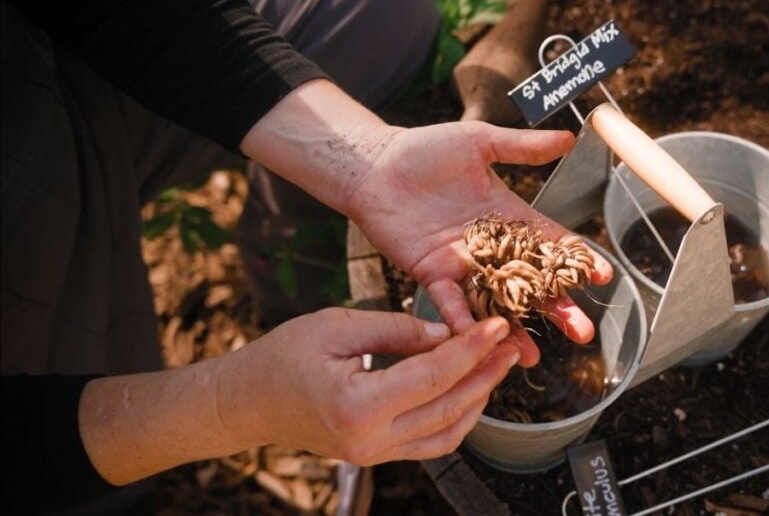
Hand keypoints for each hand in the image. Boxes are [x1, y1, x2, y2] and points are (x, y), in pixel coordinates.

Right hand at [218, 308, 518, 464]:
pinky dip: (457, 417)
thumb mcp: (336, 326)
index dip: (471, 349)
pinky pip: (431, 442)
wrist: (246, 402)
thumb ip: (396, 329)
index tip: (497, 325)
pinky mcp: (377, 454)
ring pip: (447, 432)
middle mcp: (371, 439)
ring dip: (478, 397)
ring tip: (497, 364)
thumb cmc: (282, 357)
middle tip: (511, 342)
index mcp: (358, 405)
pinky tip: (470, 389)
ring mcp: (374, 454)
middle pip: (449, 407)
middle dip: (486, 373)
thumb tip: (446, 333)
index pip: (434, 376)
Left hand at [239, 81, 613, 365]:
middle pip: (531, 284)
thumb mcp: (480, 142)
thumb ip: (523, 147)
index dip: (577, 260)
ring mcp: (461, 265)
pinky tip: (481, 340)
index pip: (551, 243)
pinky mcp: (431, 274)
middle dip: (557, 308)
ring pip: (495, 303)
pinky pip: (452, 303)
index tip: (603, 276)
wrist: (374, 163)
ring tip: (534, 356)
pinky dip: (465, 322)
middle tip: (582, 332)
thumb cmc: (425, 149)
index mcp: (508, 217)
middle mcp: (490, 247)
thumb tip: (570, 138)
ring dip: (514, 330)